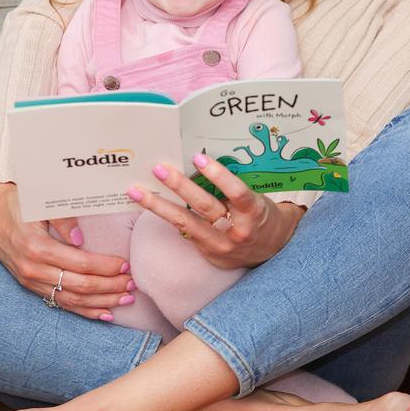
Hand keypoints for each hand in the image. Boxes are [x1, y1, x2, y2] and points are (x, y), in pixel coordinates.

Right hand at [0, 182, 134, 318]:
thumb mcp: (40, 204)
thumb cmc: (18, 203)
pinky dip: (84, 311)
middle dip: (110, 287)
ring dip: (102, 302)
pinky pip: (61, 303)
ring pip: (72, 299)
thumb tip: (81, 238)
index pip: (81, 264)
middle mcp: (33, 269)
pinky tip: (104, 313)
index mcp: (37, 247)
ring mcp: (31, 280)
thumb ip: (62, 219)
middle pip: (80, 285)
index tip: (125, 265)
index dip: (106, 267)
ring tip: (125, 299)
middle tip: (132, 284)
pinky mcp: (31, 286)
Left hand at [126, 155, 304, 268]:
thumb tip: (199, 163)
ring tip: (137, 191)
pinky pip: (183, 231)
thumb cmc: (261, 215)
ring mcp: (220, 244)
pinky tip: (147, 204)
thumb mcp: (257, 199)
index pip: (237, 192)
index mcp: (254, 213)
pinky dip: (165, 216)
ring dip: (158, 205)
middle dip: (180, 186)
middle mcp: (237, 230)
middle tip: (159, 168)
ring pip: (185, 223)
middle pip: (205, 206)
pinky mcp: (208, 253)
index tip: (198, 157)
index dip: (218, 175)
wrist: (273, 251)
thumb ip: (234, 188)